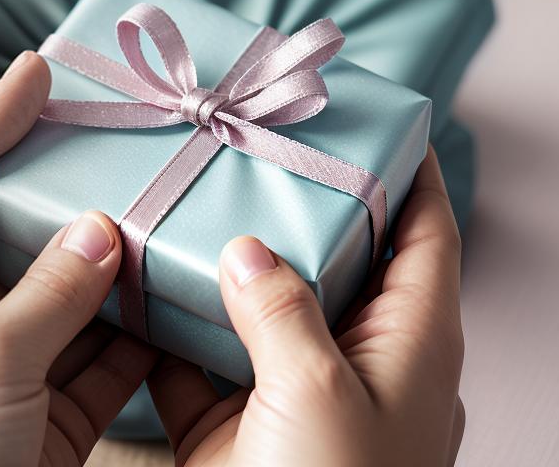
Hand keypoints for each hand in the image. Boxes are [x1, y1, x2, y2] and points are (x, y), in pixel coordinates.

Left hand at [0, 51, 157, 466]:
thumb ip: (50, 292)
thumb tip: (98, 231)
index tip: (38, 68)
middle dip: (34, 184)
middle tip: (83, 140)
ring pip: (29, 295)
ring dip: (84, 266)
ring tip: (144, 217)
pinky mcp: (2, 423)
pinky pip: (60, 362)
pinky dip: (107, 339)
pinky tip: (156, 311)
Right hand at [149, 150, 465, 466]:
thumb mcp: (318, 392)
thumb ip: (283, 312)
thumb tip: (245, 250)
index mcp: (409, 349)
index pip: (426, 240)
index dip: (414, 178)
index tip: (379, 126)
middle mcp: (354, 367)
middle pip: (333, 266)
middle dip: (294, 211)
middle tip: (254, 153)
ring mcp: (290, 401)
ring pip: (254, 316)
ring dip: (216, 274)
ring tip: (181, 210)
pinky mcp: (231, 432)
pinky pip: (191, 368)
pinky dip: (162, 333)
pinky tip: (132, 293)